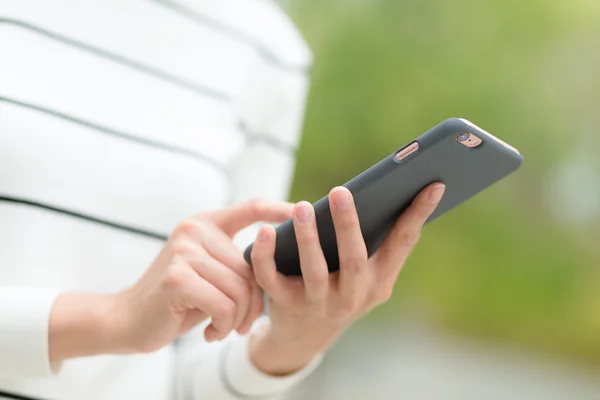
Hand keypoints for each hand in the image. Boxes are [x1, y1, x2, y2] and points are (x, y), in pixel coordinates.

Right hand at [49, 200, 292, 363]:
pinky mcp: (177, 278)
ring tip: (221, 329)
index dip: (279, 209)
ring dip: (237, 319)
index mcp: (204, 224)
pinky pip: (224, 306)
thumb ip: (236, 262)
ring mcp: (183, 251)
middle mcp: (194, 230)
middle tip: (239, 325)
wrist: (128, 321)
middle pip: (253, 267)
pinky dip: (223, 327)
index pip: (250, 208)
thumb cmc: (178, 300)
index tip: (302, 211)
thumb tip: (282, 260)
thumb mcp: (210, 273)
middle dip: (253, 304)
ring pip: (240, 289)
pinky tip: (209, 333)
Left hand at [249, 183, 444, 374]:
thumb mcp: (367, 274)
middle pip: (353, 259)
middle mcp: (353, 295)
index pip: (403, 243)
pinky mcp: (286, 305)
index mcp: (379, 281)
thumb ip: (378, 242)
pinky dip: (266, 256)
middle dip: (348, 225)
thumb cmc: (342, 288)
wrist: (306, 335)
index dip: (418, 213)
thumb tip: (392, 192)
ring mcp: (319, 303)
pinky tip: (265, 231)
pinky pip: (271, 279)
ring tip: (302, 207)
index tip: (433, 184)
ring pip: (313, 270)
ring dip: (307, 237)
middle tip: (341, 191)